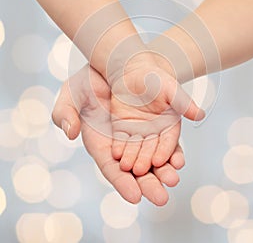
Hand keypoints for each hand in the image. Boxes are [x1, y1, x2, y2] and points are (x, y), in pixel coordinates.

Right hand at [52, 65, 184, 205]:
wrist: (109, 63)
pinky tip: (178, 158)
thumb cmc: (86, 81)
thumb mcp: (70, 94)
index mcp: (99, 143)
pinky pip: (162, 141)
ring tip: (173, 178)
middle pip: (135, 170)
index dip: (122, 182)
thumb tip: (70, 133)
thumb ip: (65, 113)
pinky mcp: (152, 124)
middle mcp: (120, 144)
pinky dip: (170, 151)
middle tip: (161, 197)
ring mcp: (137, 135)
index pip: (111, 168)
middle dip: (148, 184)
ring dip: (163, 170)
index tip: (135, 196)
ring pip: (151, 159)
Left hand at [110, 56, 204, 176]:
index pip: (168, 141)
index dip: (164, 151)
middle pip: (151, 149)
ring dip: (131, 157)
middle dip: (146, 160)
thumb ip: (184, 102)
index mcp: (169, 124)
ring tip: (127, 167)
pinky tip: (116, 155)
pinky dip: (119, 148)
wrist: (133, 71)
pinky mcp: (122, 128)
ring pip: (135, 147)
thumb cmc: (155, 78)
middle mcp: (154, 131)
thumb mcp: (171, 88)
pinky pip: (121, 140)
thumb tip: (201, 115)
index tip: (160, 160)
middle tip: (141, 170)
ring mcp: (138, 131)